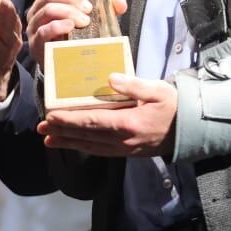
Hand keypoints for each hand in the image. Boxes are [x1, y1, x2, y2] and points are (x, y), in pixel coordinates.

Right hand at [25, 0, 125, 67]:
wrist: (67, 65)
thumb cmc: (78, 37)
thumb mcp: (94, 19)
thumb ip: (107, 7)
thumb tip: (118, 0)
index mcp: (47, 1)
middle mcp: (37, 11)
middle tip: (89, 9)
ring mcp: (35, 27)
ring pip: (48, 9)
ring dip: (69, 11)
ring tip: (84, 21)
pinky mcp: (36, 43)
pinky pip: (44, 30)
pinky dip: (59, 26)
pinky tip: (71, 27)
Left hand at [37, 74, 177, 157]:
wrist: (190, 130)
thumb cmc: (173, 106)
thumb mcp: (158, 90)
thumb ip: (133, 85)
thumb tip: (111, 78)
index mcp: (128, 123)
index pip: (92, 122)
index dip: (69, 121)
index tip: (51, 117)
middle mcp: (122, 139)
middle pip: (86, 137)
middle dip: (61, 133)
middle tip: (40, 129)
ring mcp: (124, 148)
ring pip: (90, 146)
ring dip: (68, 143)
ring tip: (49, 139)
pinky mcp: (126, 151)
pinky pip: (100, 150)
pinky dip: (83, 147)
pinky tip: (74, 144)